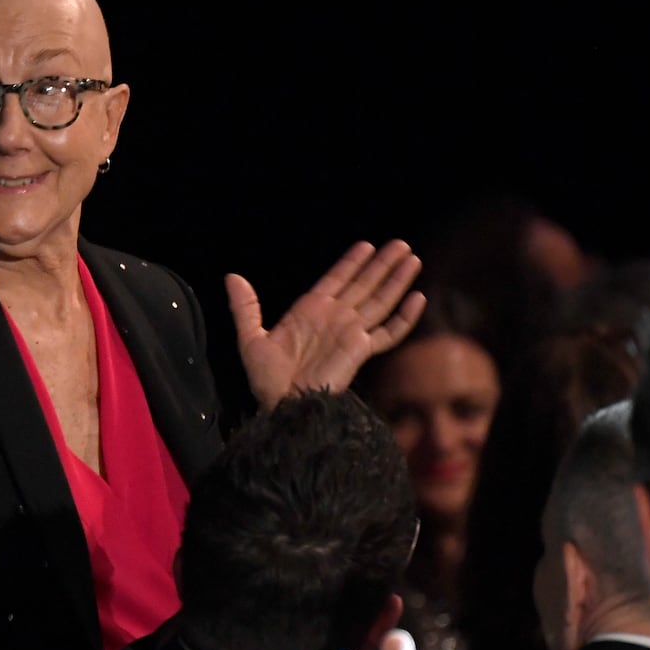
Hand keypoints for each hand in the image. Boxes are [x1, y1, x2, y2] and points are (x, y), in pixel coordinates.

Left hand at [227, 240, 424, 409]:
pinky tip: (418, 298)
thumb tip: (231, 276)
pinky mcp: (361, 350)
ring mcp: (351, 333)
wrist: (285, 405)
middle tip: (400, 244)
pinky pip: (389, 332)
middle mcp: (335, 318)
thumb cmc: (267, 379)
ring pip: (380, 301)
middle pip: (364, 284)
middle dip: (382, 265)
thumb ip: (245, 306)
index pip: (336, 279)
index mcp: (310, 311)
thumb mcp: (250, 338)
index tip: (367, 245)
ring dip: (396, 280)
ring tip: (412, 258)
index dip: (352, 262)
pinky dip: (405, 317)